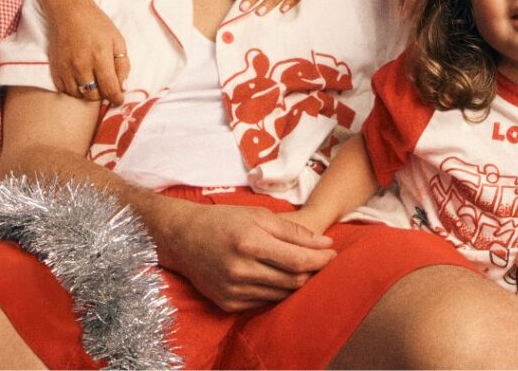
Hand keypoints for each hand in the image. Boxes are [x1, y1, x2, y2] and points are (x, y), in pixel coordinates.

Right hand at [47, 0, 129, 105]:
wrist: (69, 12)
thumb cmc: (97, 24)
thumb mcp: (118, 40)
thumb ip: (123, 64)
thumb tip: (122, 86)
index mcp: (100, 57)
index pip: (109, 88)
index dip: (116, 98)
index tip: (119, 99)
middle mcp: (82, 65)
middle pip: (93, 96)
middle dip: (103, 95)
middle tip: (106, 88)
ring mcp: (66, 68)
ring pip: (78, 95)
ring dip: (88, 94)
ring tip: (94, 84)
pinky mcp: (55, 69)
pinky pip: (65, 90)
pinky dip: (74, 90)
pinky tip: (81, 81)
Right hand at [164, 203, 336, 311]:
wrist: (183, 238)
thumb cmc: (224, 220)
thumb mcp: (259, 215)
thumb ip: (293, 231)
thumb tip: (325, 243)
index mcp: (250, 243)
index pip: (297, 261)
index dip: (321, 260)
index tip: (334, 253)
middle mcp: (241, 271)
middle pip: (292, 281)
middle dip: (313, 272)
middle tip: (324, 260)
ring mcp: (233, 291)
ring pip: (281, 295)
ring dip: (298, 283)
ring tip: (305, 268)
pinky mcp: (228, 304)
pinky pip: (264, 302)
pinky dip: (277, 291)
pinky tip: (281, 278)